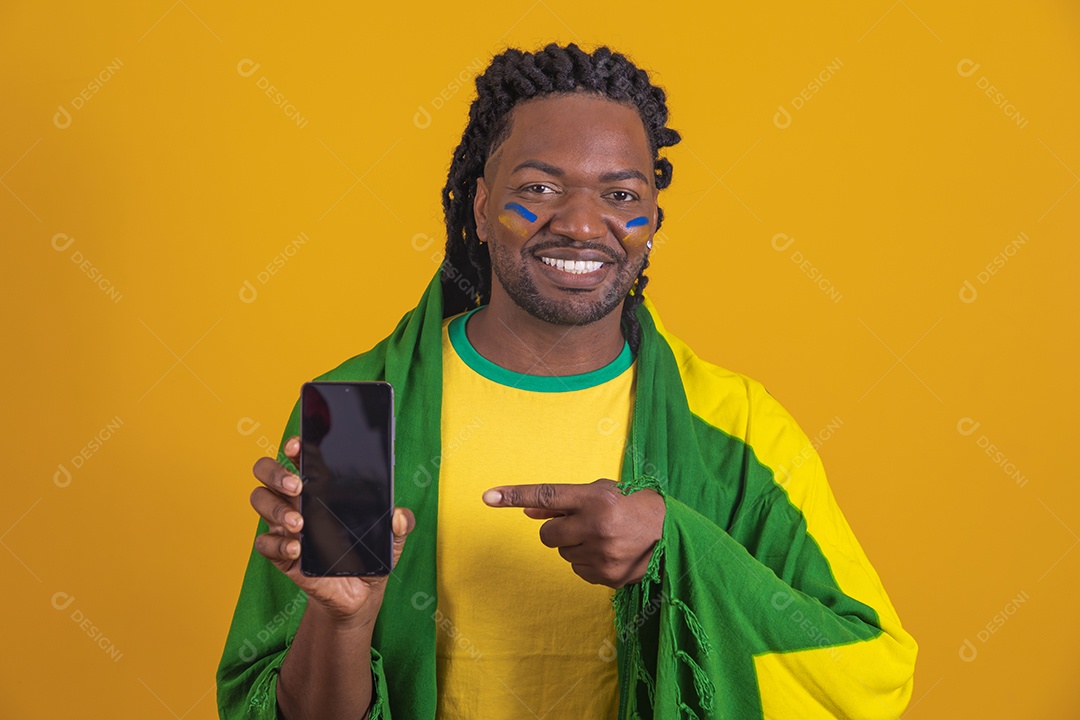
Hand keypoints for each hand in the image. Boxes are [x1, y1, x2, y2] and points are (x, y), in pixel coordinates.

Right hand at [250, 436, 414, 624]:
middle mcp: (298, 501)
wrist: (361, 594)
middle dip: (276, 472)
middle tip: (297, 486)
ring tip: (299, 524)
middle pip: (267, 473)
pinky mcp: (282, 554)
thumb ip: (400, 524)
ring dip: (276, 508)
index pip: (300, 457)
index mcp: (323, 487)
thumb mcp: (392, 538)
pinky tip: (296, 549)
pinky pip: (264, 543)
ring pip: (260, 501)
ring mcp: (286, 526)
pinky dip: (278, 545)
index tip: (298, 445)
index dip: (295, 446)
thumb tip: (398, 516)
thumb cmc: (371, 555)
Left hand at [483, 479, 664, 587]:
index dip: (515, 495)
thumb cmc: (630, 505)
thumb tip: (527, 510)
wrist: (671, 532)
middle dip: (557, 529)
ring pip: (562, 553)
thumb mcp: (600, 492)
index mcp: (596, 499)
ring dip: (573, 545)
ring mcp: (603, 555)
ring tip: (601, 537)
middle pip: (547, 534)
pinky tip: (607, 552)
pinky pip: (577, 570)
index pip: (547, 495)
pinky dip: (586, 562)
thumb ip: (562, 502)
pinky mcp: (608, 577)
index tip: (488, 495)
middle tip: (579, 524)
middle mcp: (598, 527)